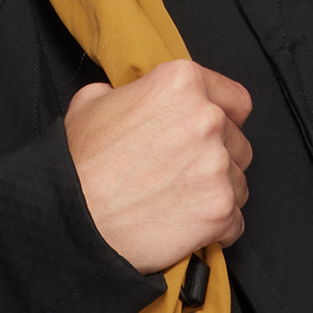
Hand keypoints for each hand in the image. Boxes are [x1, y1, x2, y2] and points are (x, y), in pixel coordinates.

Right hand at [64, 60, 252, 270]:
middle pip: (239, 143)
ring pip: (240, 183)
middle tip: (184, 175)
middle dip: (218, 160)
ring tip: (180, 203)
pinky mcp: (219, 209)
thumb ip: (130, 93)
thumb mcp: (92, 101)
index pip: (235, 100)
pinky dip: (216, 230)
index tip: (214, 136)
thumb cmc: (78, 165)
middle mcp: (206, 119)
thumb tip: (134, 98)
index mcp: (181, 83)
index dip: (225, 120)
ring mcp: (217, 166)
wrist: (72, 218)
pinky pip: (235, 223)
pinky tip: (185, 227)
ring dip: (217, 194)